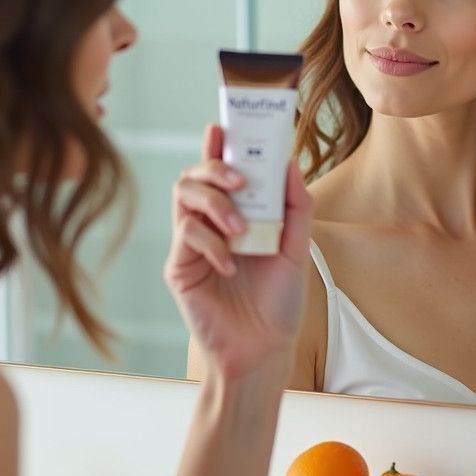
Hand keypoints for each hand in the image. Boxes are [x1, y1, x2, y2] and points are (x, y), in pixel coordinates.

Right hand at [164, 124, 311, 379]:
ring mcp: (192, 244)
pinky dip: (211, 242)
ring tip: (240, 228)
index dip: (218, 145)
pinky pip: (186, 233)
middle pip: (195, 175)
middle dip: (215, 166)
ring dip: (215, 203)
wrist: (263, 350)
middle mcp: (211, 225)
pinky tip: (231, 264)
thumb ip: (295, 207)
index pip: (222, 172)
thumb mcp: (296, 249)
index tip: (222, 124)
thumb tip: (289, 163)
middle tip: (239, 180)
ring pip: (184, 195)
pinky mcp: (179, 266)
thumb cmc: (279, 303)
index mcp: (238, 216)